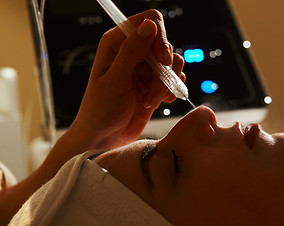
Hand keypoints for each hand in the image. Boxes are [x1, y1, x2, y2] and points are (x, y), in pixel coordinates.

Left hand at [72, 9, 185, 147]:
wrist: (105, 137)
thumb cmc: (100, 110)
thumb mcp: (115, 80)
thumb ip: (132, 51)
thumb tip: (150, 24)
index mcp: (117, 43)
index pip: (148, 22)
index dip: (159, 39)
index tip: (161, 61)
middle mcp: (133, 51)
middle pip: (164, 44)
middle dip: (163, 70)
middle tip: (152, 90)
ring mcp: (145, 68)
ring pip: (173, 63)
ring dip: (165, 84)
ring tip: (150, 100)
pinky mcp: (155, 83)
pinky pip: (174, 78)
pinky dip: (170, 91)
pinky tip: (157, 102)